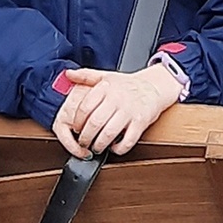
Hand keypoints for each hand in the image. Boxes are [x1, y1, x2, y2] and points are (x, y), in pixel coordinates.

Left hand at [53, 63, 184, 158]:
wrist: (153, 87)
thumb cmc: (127, 85)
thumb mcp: (106, 76)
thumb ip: (86, 75)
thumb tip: (69, 74)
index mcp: (106, 87)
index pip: (84, 107)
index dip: (77, 122)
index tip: (75, 129)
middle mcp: (117, 98)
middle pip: (94, 123)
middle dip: (85, 138)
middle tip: (83, 143)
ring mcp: (129, 111)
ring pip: (108, 134)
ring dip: (99, 145)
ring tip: (96, 147)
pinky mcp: (141, 122)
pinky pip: (127, 141)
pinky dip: (118, 148)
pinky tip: (114, 147)